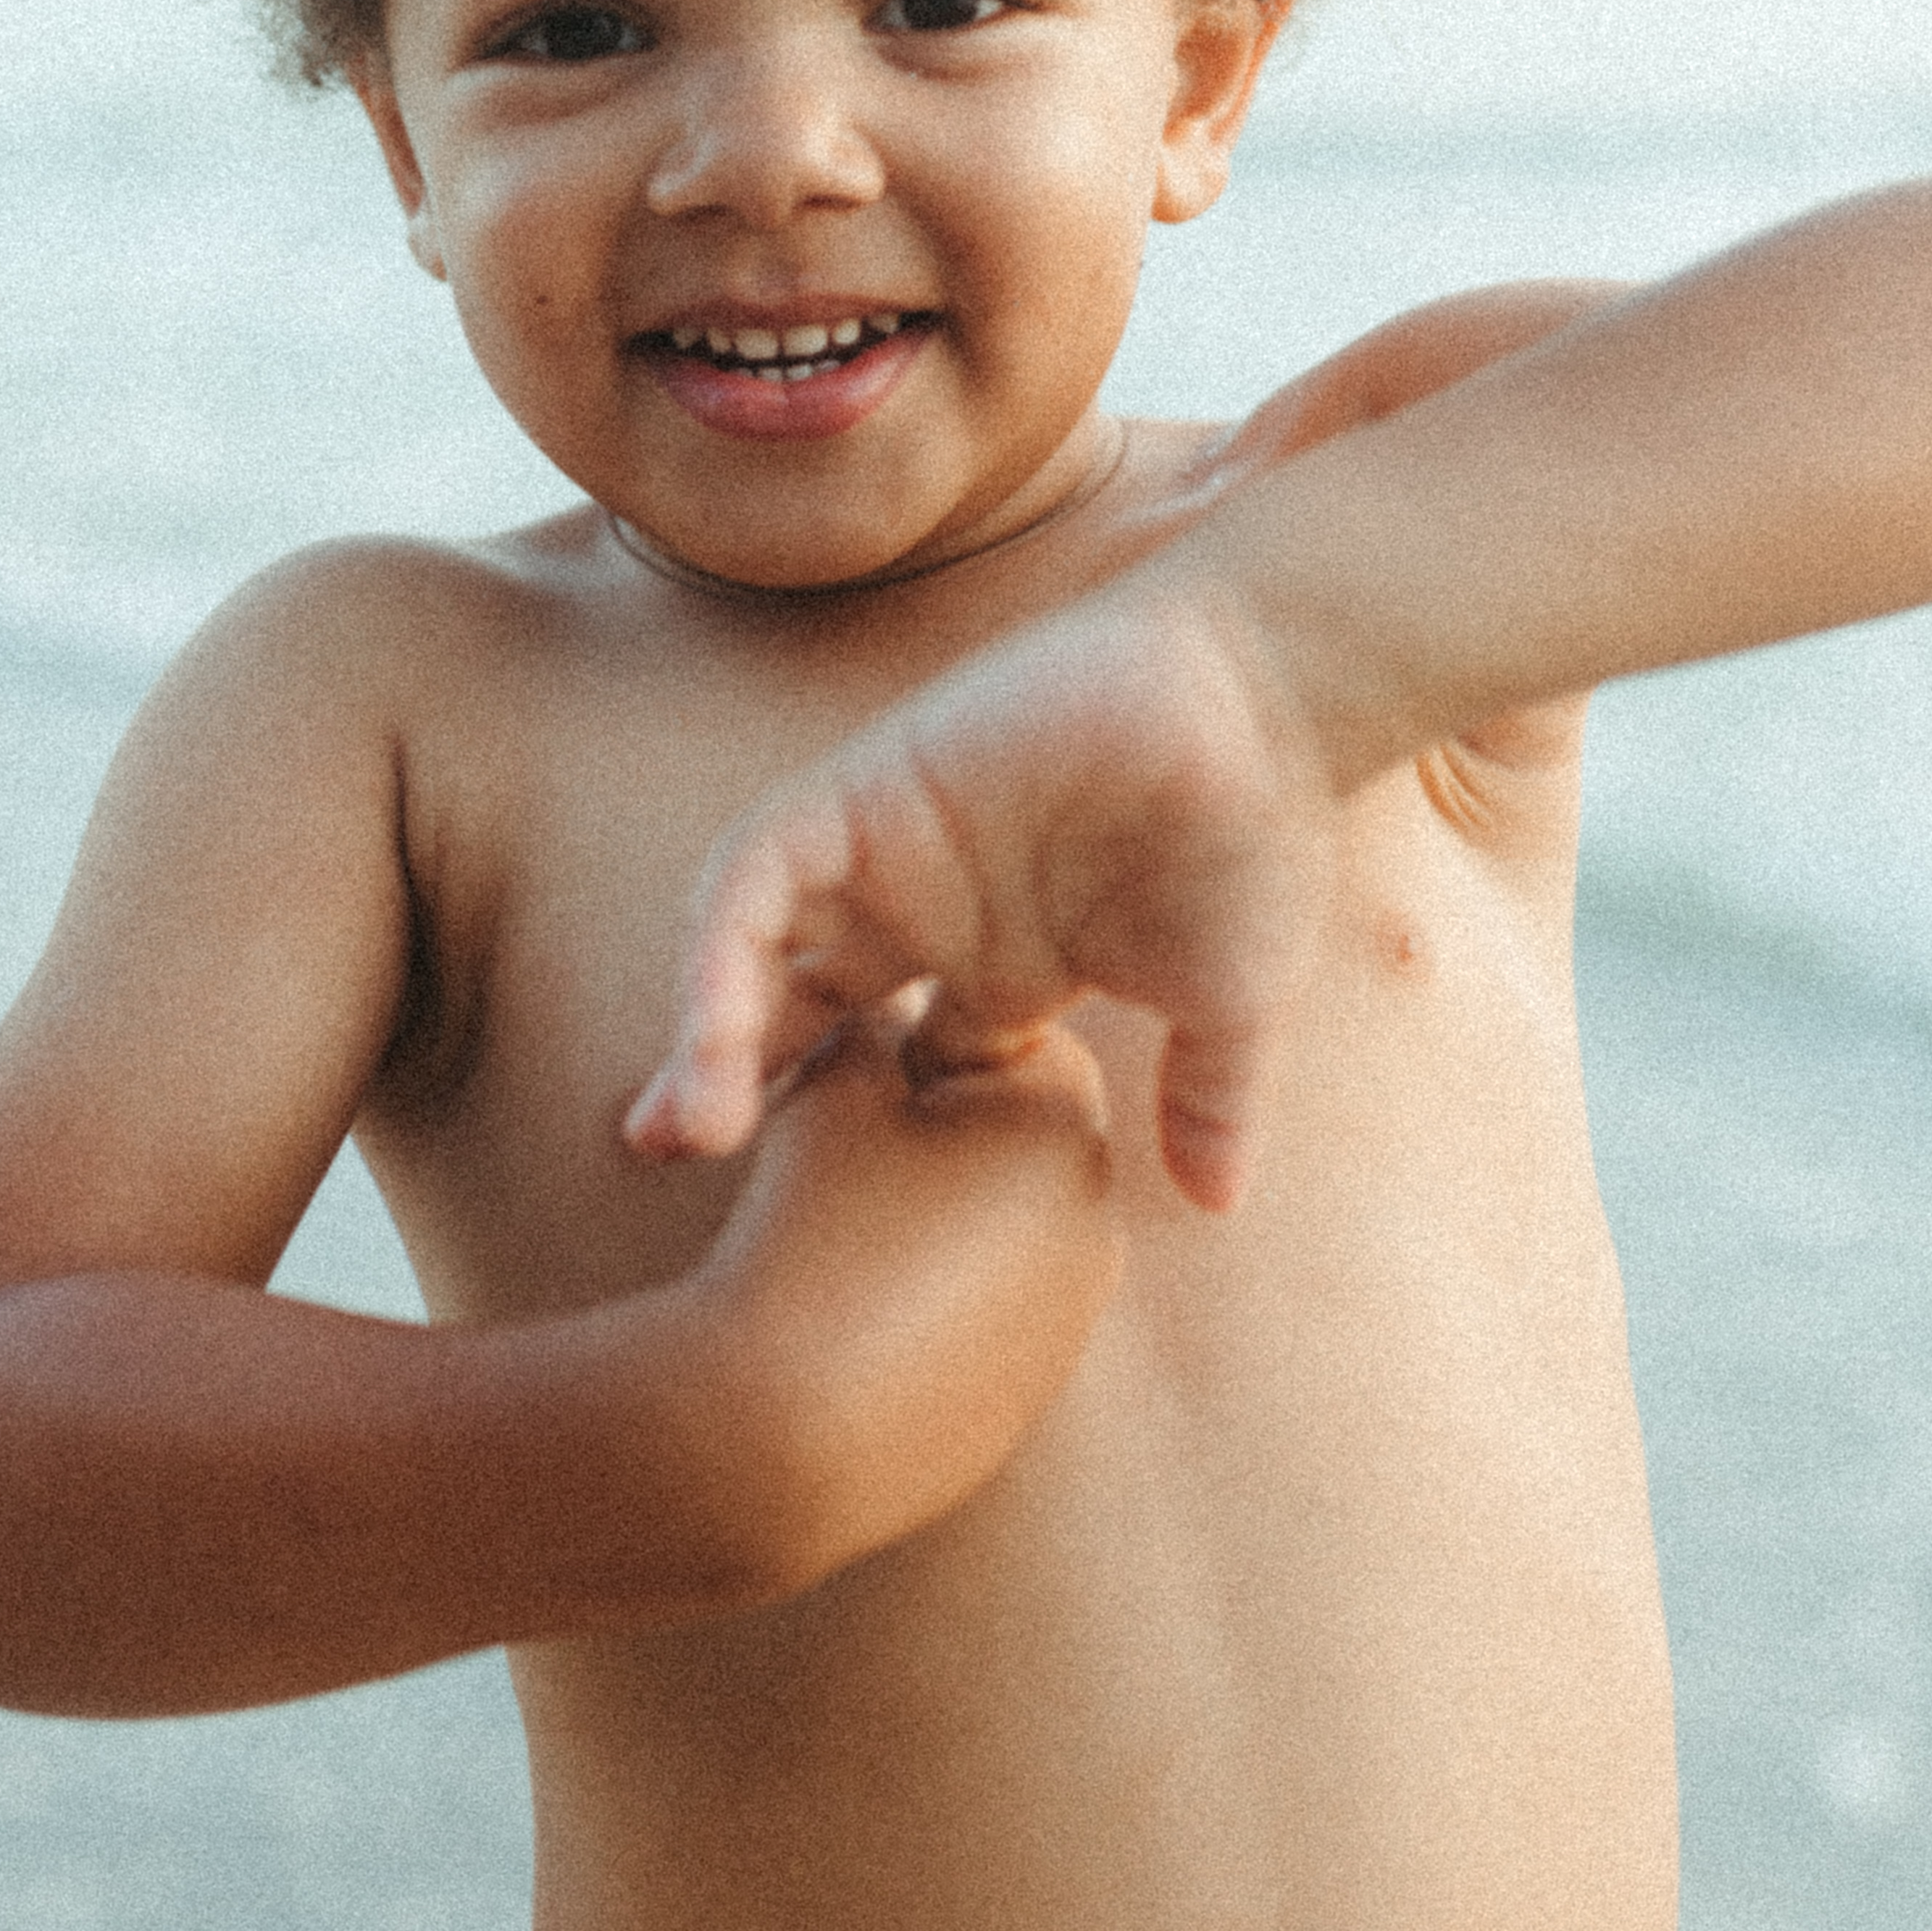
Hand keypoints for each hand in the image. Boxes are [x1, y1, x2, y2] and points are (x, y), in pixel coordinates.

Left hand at [626, 582, 1334, 1211]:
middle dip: (724, 1080)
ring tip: (684, 1129)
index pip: (889, 1063)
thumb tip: (1221, 1204)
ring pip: (751, 947)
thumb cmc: (1259, 829)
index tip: (791, 1238)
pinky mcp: (870, 789)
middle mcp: (927, 910)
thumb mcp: (1232, 1002)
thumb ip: (1211, 1101)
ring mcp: (891, 850)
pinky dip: (720, 948)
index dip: (835, 1137)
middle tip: (670, 1158)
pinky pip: (758, 873)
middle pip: (791, 1008)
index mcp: (1001, 964)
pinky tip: (708, 1027)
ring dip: (705, 1031)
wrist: (1261, 693)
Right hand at [683, 1007, 1122, 1584]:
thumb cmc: (809, 1237)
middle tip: (848, 1172)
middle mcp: (1096, 1224)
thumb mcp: (833, 1094)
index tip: (864, 1096)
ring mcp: (1073, 1321)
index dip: (930, 1058)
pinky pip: (992, 1318)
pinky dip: (937, 1306)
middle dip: (944, 1140)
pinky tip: (860, 1324)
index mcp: (1063, 1131)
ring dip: (940, 1223)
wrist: (781, 1433)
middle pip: (1018, 1142)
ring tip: (845, 1252)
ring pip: (1005, 1232)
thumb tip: (899, 1014)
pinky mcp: (1035, 1396)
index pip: (1018, 1048)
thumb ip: (878, 1031)